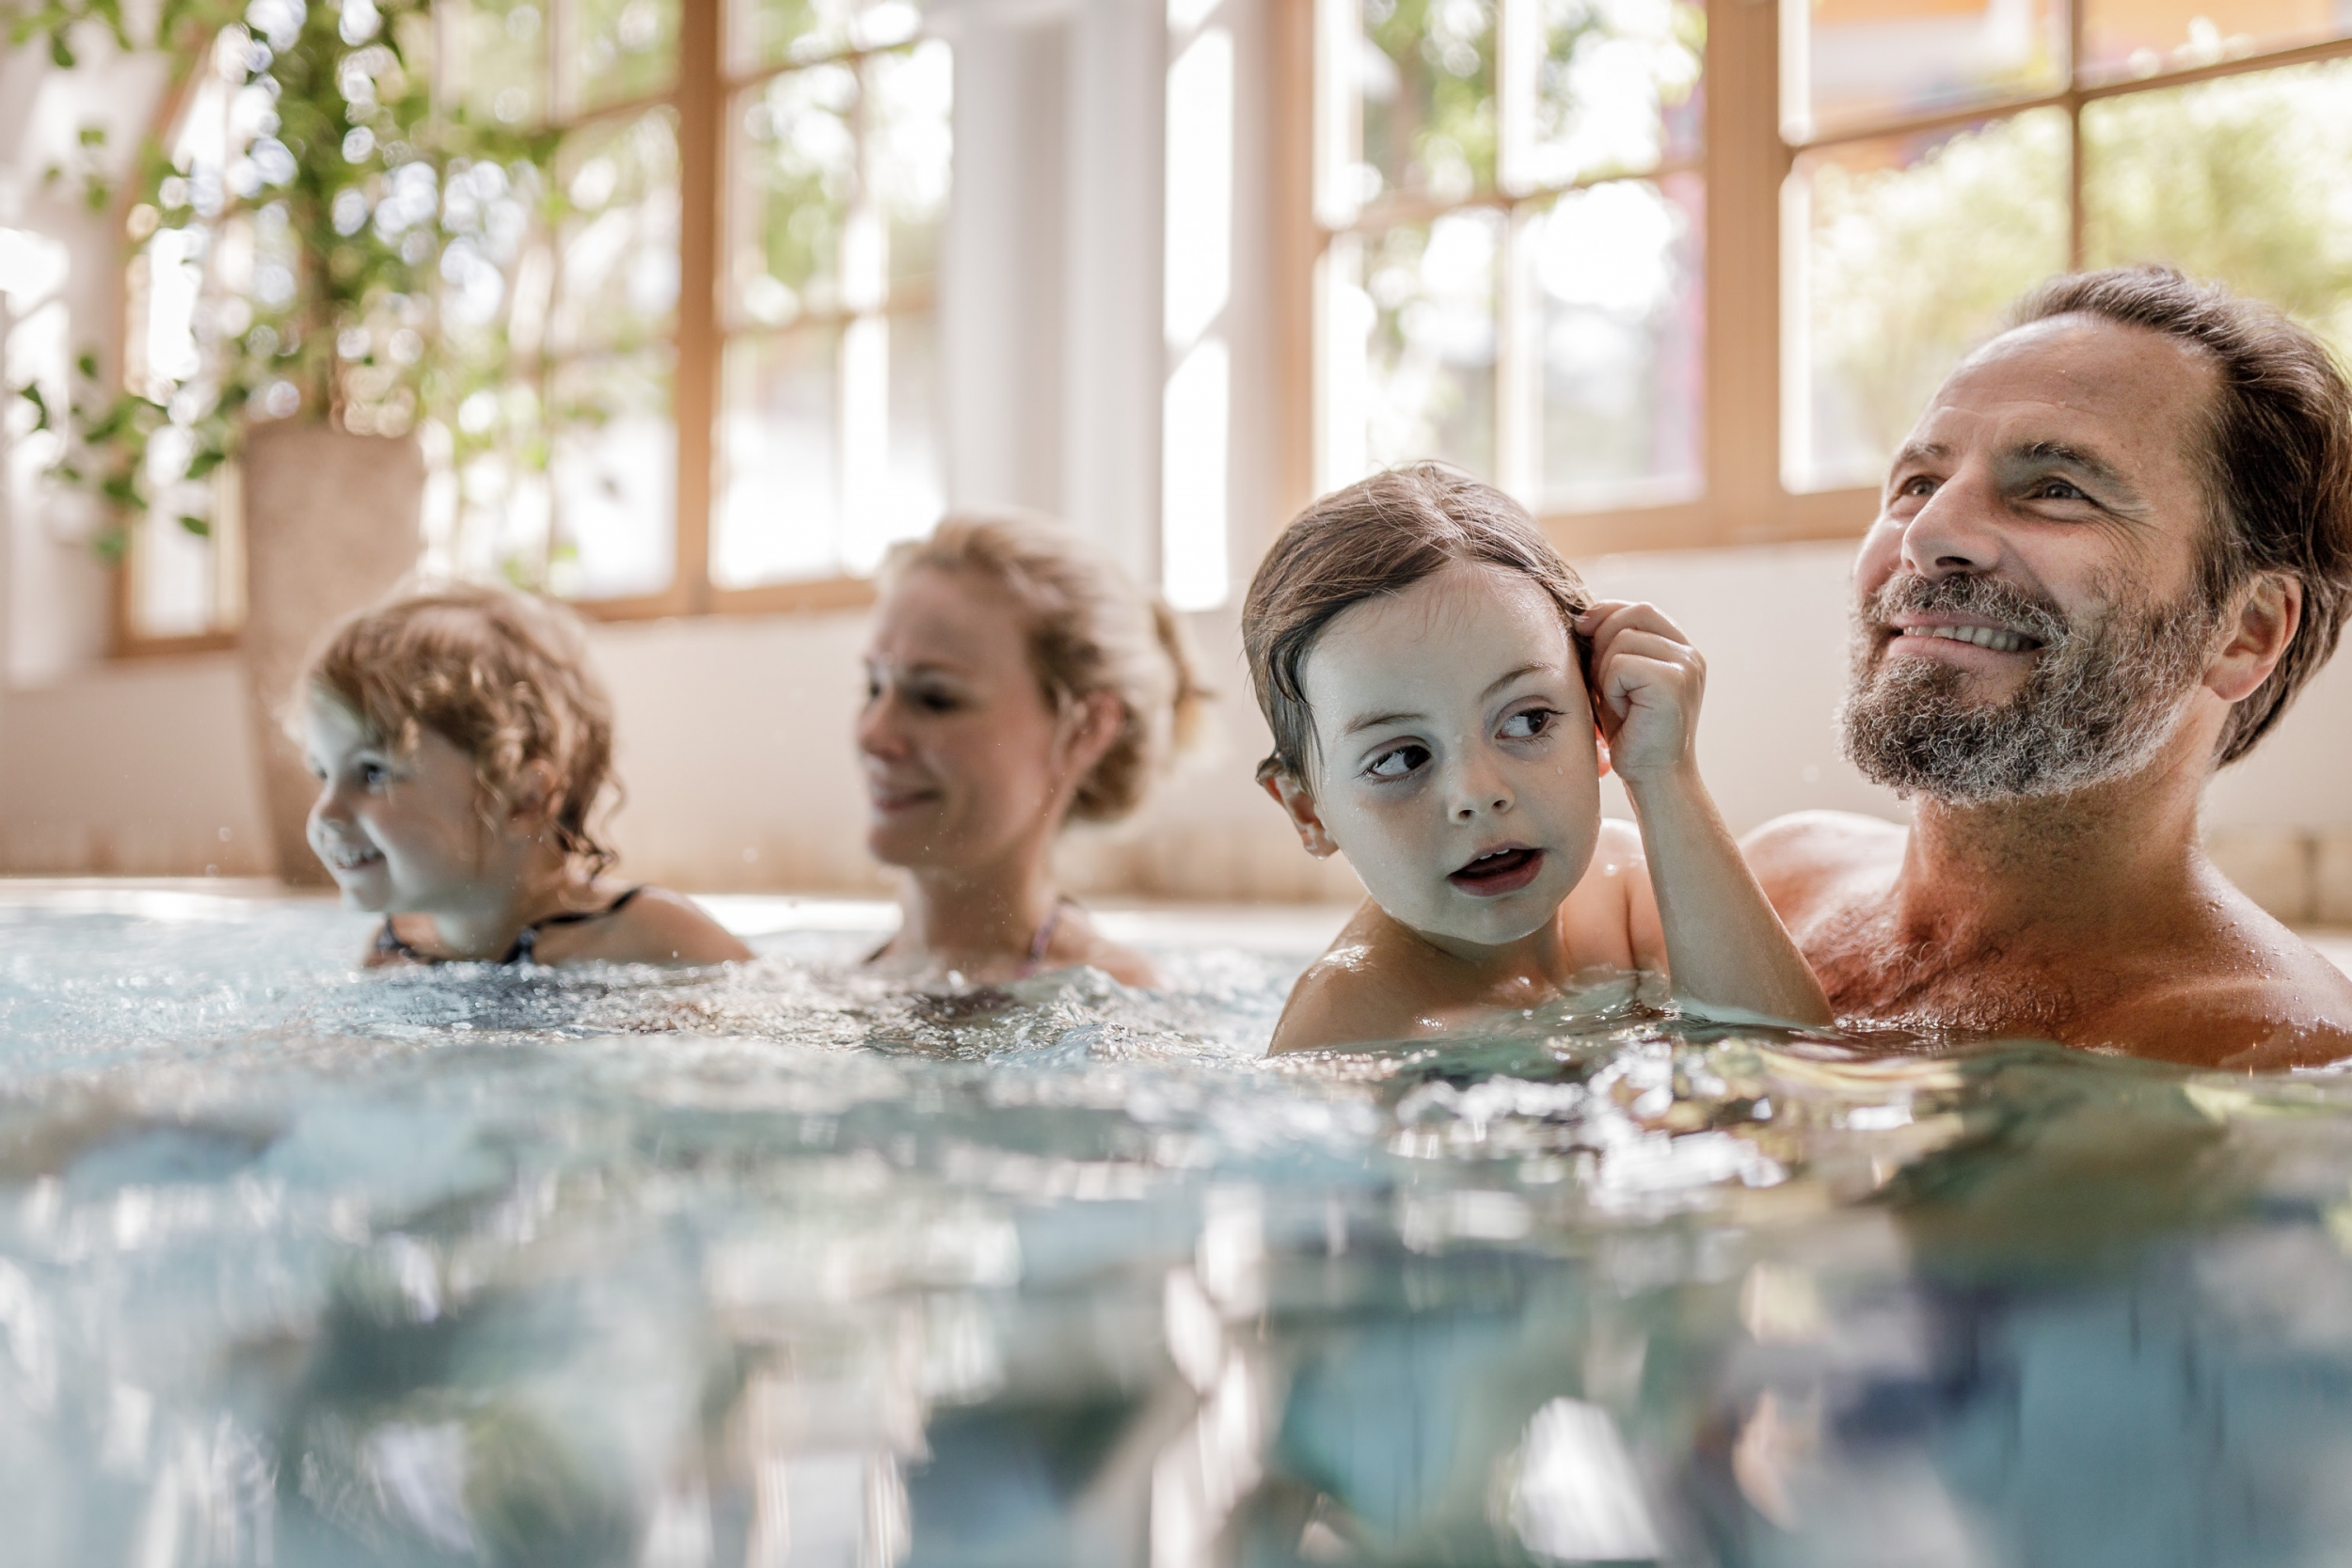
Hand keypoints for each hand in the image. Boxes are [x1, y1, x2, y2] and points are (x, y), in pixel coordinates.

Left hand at [1577, 599, 1704, 785]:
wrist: (1655, 778)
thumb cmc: (1632, 733)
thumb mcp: (1618, 681)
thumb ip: (1612, 648)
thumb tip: (1584, 617)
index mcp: (1680, 651)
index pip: (1641, 610)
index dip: (1608, 613)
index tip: (1583, 630)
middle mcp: (1689, 655)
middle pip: (1633, 614)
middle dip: (1604, 642)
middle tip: (1603, 683)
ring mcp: (1686, 666)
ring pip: (1622, 639)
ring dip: (1606, 672)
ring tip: (1620, 702)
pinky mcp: (1673, 682)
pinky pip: (1621, 663)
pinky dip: (1612, 688)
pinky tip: (1626, 712)